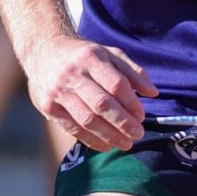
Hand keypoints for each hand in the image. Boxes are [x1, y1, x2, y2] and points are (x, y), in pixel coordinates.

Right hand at [25, 35, 158, 151]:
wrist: (43, 50)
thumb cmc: (83, 54)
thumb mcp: (109, 53)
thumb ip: (133, 71)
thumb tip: (153, 93)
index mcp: (91, 58)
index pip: (116, 84)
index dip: (131, 103)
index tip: (142, 116)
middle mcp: (72, 74)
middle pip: (102, 104)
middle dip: (123, 122)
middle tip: (138, 134)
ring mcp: (58, 92)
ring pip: (87, 119)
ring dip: (109, 135)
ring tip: (125, 143)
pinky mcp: (47, 106)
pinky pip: (72, 128)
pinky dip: (91, 139)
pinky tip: (106, 145)